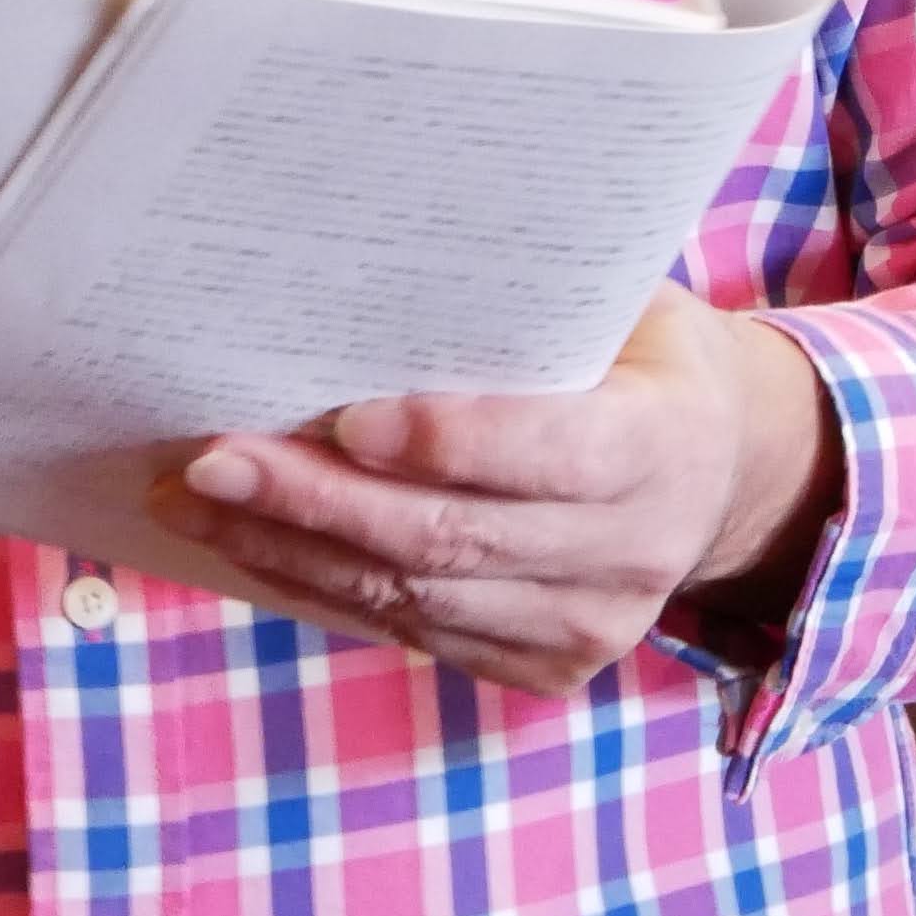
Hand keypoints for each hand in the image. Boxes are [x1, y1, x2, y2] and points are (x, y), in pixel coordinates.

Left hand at [143, 287, 843, 697]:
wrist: (721, 472)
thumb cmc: (637, 354)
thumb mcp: (620, 302)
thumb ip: (529, 296)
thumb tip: (369, 247)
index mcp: (662, 444)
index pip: (550, 452)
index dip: (447, 441)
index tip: (345, 416)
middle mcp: (633, 552)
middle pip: (451, 539)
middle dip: (316, 502)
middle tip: (210, 461)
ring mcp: (588, 626)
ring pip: (415, 601)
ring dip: (292, 553)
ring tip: (194, 504)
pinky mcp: (545, 668)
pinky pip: (414, 636)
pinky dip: (324, 592)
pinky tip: (253, 549)